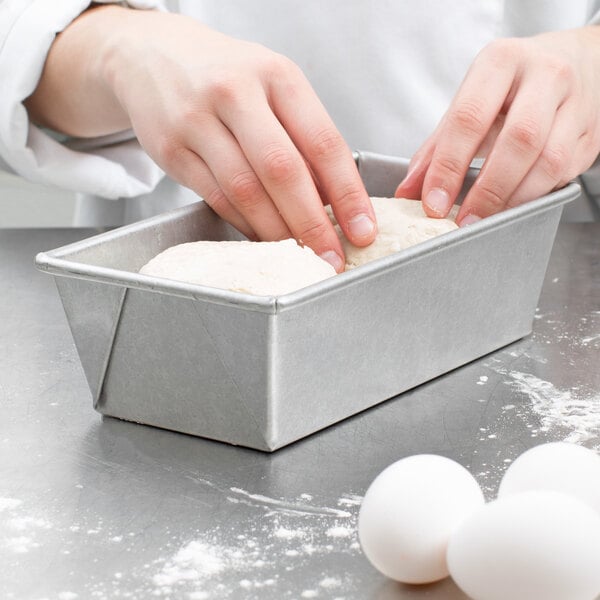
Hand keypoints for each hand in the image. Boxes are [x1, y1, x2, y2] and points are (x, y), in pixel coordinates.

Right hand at [100, 9, 375, 270]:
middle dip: (313, 224)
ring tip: (301, 255)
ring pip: (246, 191)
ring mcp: (198, 121)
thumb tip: (333, 200)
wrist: (149, 55)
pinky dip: (245, 224)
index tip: (362, 230)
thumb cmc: (224, 74)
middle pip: (283, 171)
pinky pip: (217, 198)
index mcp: (276, 76)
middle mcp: (236, 93)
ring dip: (278, 232)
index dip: (347, 194)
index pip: (323, 143)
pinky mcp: (171, 149)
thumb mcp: (272, 86)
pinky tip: (263, 237)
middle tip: (331, 257)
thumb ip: (302, 135)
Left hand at [395, 27, 599, 224]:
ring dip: (513, 199)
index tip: (434, 203)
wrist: (576, 64)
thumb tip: (407, 192)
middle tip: (464, 221)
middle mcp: (545, 75)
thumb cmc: (512, 87)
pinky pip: (565, 173)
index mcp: (501, 62)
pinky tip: (514, 205)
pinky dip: (535, 196)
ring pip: (549, 161)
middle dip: (487, 190)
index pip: (469, 118)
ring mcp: (576, 104)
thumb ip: (437, 147)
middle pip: (518, 140)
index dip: (449, 166)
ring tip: (486, 220)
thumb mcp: (470, 103)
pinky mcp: (592, 134)